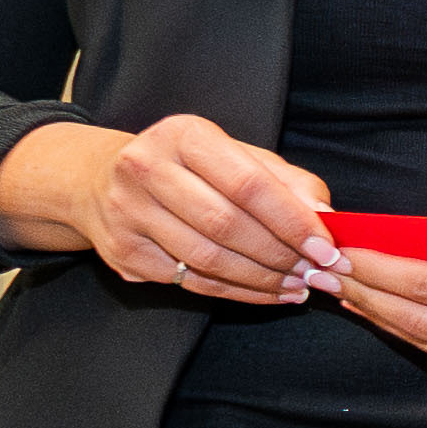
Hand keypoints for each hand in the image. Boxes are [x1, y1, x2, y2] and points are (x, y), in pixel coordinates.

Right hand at [0, 111, 340, 303]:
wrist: (99, 180)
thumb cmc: (186, 166)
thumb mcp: (235, 155)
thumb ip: (285, 180)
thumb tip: (327, 216)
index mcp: (182, 135)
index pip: (248, 184)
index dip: (292, 221)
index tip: (326, 247)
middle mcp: (146, 169)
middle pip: (227, 225)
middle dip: (282, 255)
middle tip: (318, 272)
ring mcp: (129, 213)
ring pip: (209, 259)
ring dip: (263, 279)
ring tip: (299, 285)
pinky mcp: (123, 252)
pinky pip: (192, 281)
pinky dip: (238, 292)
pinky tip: (268, 292)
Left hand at [331, 244, 426, 385]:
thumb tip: (396, 243)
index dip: (379, 269)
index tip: (343, 249)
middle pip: (418, 319)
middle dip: (364, 292)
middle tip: (325, 269)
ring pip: (425, 342)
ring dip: (376, 315)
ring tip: (341, 289)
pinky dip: (406, 332)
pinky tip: (378, 312)